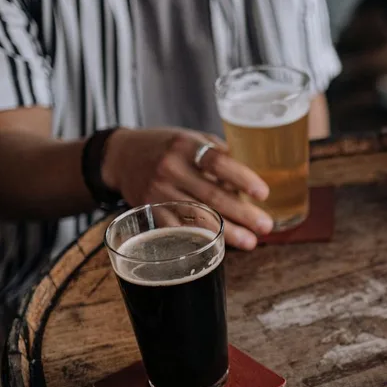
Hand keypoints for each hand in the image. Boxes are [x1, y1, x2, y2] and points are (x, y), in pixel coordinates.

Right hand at [100, 128, 272, 249]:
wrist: (120, 156)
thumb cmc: (167, 147)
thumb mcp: (192, 139)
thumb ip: (221, 155)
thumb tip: (253, 179)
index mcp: (185, 146)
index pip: (217, 162)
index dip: (242, 178)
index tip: (264, 194)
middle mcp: (170, 169)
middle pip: (211, 195)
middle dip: (242, 213)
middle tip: (266, 226)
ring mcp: (158, 192)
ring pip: (196, 217)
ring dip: (226, 232)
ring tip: (251, 242)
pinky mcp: (150, 211)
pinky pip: (177, 229)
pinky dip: (200, 238)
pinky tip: (218, 247)